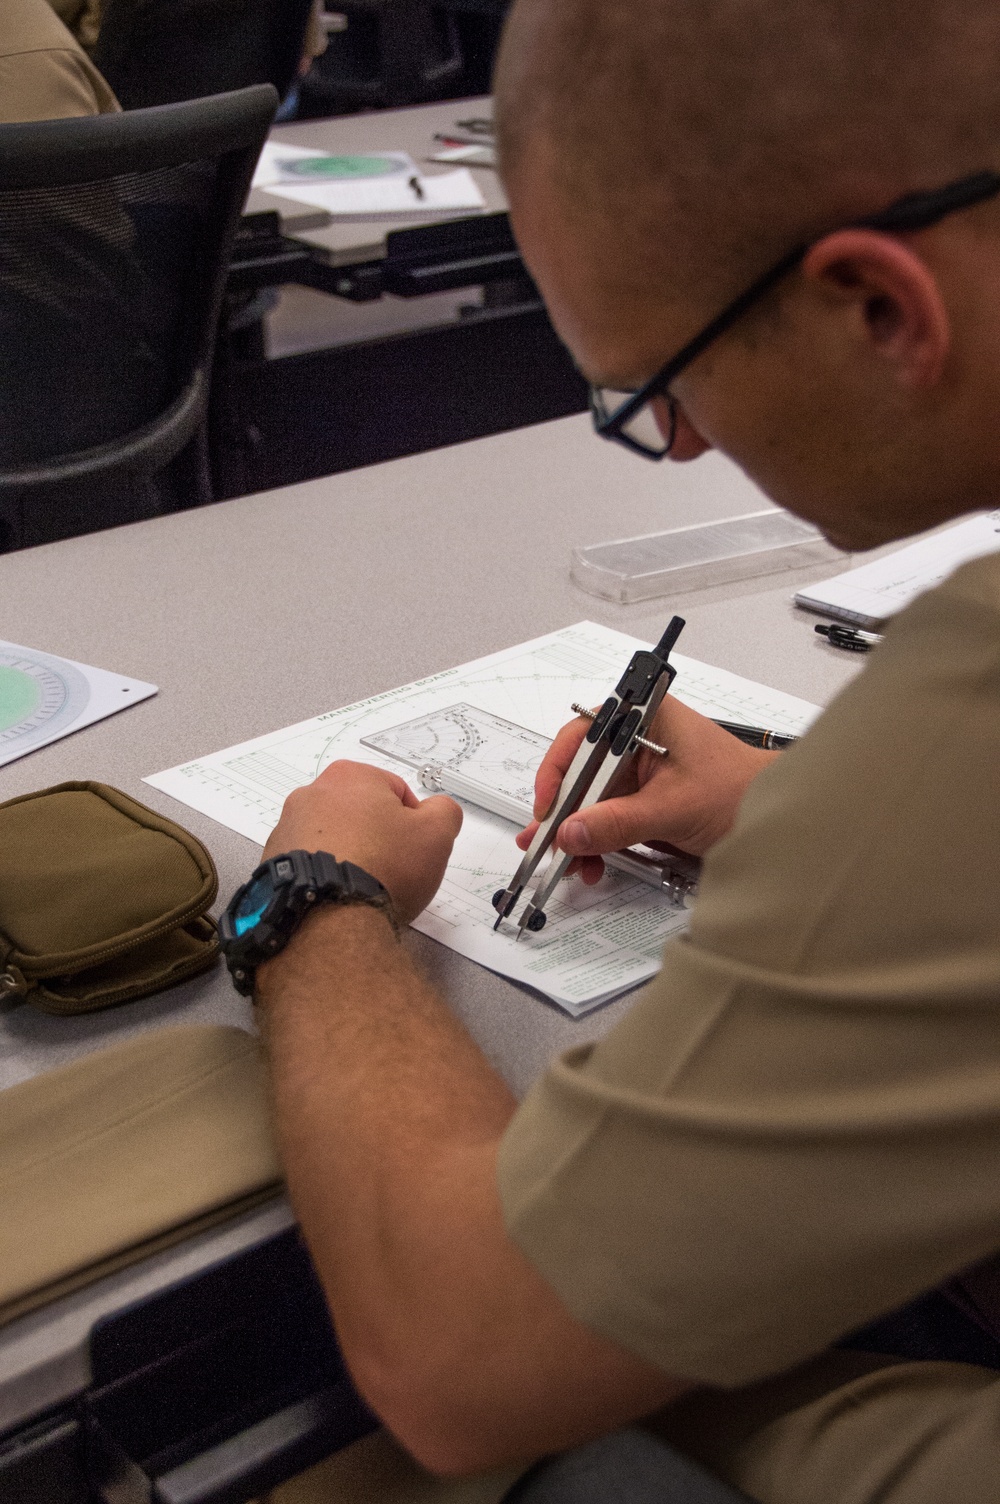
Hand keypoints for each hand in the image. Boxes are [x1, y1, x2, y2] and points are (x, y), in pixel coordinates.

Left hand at [263, 761, 462, 923]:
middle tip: (394, 869)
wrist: (328, 918)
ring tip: (365, 887)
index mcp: (350, 775)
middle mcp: (310, 794)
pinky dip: (325, 876)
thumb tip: (437, 811)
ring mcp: (286, 829)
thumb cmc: (384, 867)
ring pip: (334, 839)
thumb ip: (445, 811)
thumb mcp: (437, 834)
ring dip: (351, 857)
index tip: (415, 849)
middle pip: (361, 813)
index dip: (414, 822)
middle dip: (379, 837)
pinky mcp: (273, 862)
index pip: (396, 791)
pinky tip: (339, 897)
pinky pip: (310, 864)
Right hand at [516, 698, 777, 880]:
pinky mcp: (644, 799)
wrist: (776, 820)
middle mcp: (638, 739)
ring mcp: (640, 771)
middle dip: (563, 811)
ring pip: (591, 798)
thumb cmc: (741, 792)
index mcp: (645, 719)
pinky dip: (596, 840)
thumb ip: (618, 821)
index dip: (558, 772)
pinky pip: (607, 816)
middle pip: (581, 771)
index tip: (549, 807)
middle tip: (545, 841)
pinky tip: (591, 862)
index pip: (583, 737)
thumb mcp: (674, 808)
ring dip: (577, 832)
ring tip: (566, 861)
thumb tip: (572, 832)